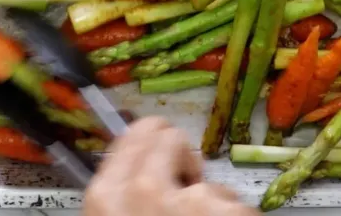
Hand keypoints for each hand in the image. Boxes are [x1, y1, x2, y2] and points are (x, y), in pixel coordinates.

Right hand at [84, 117, 256, 215]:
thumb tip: (134, 172)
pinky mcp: (226, 211)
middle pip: (170, 137)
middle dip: (182, 159)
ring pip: (207, 178)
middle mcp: (143, 190)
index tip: (163, 153)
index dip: (151, 141)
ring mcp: (188, 201)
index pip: (133, 134)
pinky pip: (235, 202)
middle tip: (187, 190)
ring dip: (211, 202)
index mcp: (105, 195)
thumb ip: (120, 194)